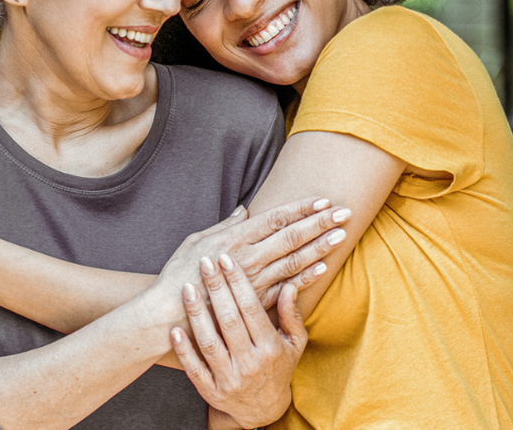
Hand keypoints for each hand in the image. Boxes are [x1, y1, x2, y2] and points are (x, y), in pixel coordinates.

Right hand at [158, 197, 349, 312]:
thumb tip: (244, 211)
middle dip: (319, 223)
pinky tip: (323, 268)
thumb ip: (224, 225)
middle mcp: (248, 257)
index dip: (301, 208)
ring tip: (341, 236)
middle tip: (344, 212)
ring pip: (294, 260)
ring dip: (319, 247)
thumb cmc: (178, 274)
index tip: (322, 200)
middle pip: (291, 236)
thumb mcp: (196, 240)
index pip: (276, 218)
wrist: (169, 313)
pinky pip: (286, 288)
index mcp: (235, 238)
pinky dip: (305, 278)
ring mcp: (254, 280)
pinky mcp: (255, 301)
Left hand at [172, 255, 306, 428]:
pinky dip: (183, 349)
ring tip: (187, 288)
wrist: (264, 410)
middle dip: (216, 288)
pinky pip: (194, 369)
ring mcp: (229, 379)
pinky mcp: (211, 391)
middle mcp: (250, 363)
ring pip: (209, 342)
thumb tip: (289, 285)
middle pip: (229, 320)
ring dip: (196, 313)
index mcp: (271, 348)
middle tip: (205, 263)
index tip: (227, 260)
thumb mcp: (295, 343)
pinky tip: (174, 329)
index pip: (252, 309)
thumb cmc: (279, 367)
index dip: (238, 283)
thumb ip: (291, 314)